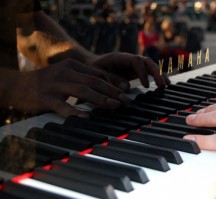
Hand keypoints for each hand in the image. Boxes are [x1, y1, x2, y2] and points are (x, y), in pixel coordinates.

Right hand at [1, 59, 129, 117]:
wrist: (17, 85)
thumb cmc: (47, 83)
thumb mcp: (65, 75)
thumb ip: (83, 80)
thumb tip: (105, 90)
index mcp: (72, 66)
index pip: (98, 73)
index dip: (114, 83)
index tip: (126, 92)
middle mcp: (65, 72)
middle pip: (94, 81)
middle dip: (112, 91)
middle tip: (125, 100)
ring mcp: (55, 85)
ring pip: (82, 91)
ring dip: (101, 99)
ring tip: (114, 106)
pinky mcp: (46, 98)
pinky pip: (63, 106)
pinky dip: (76, 112)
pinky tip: (87, 117)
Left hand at [87, 52, 170, 91]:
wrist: (90, 65)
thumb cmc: (93, 70)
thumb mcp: (99, 75)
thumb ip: (111, 80)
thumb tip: (126, 87)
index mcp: (119, 57)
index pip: (136, 61)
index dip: (142, 72)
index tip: (146, 85)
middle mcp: (129, 59)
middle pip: (147, 62)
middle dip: (156, 72)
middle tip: (162, 85)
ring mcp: (133, 64)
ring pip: (150, 66)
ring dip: (159, 74)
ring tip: (166, 86)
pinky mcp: (135, 70)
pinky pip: (148, 72)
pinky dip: (156, 77)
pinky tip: (164, 85)